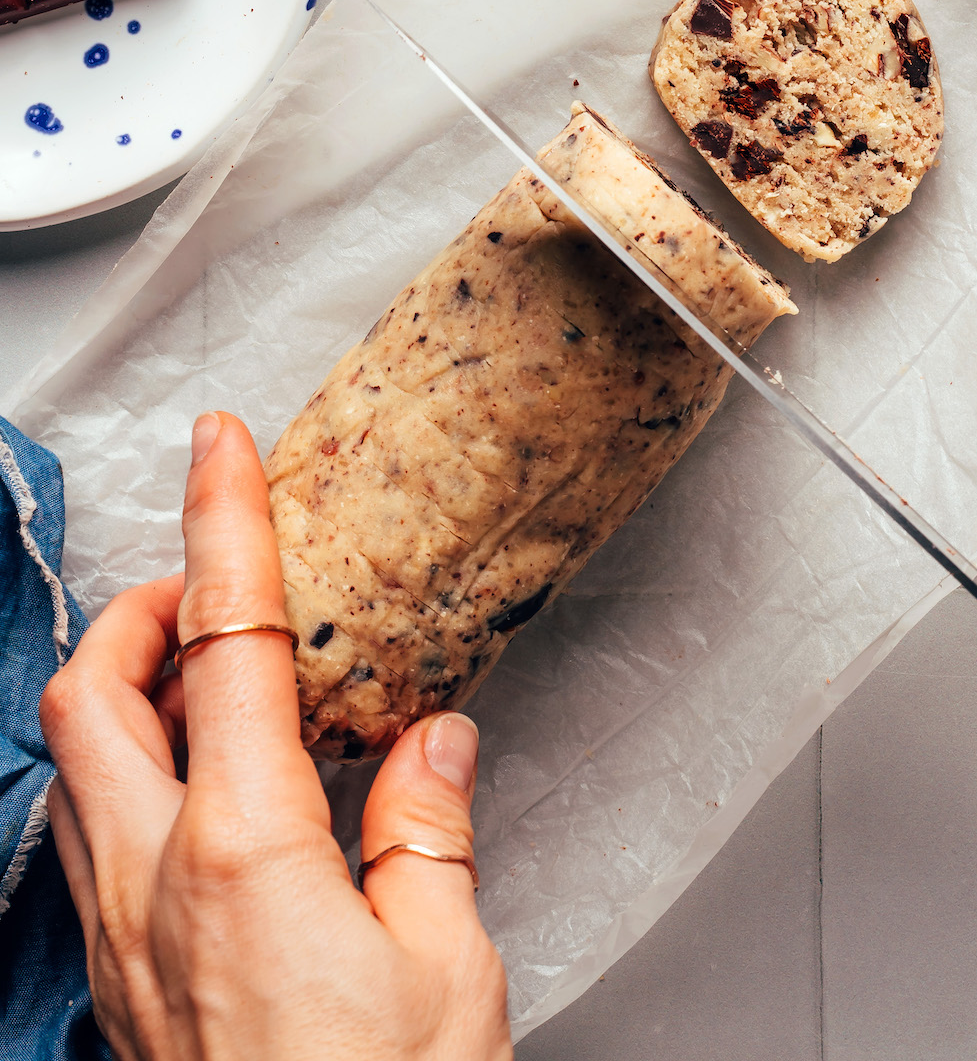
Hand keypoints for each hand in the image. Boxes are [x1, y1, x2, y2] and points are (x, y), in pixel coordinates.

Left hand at [41, 411, 512, 1060]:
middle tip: (207, 587)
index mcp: (244, 852)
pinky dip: (123, 780)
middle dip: (138, 610)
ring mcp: (116, 942)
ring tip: (203, 683)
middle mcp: (151, 884)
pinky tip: (198, 806)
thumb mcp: (448, 972)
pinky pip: (84, 847)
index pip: (225, 644)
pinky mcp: (115, 992)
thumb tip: (432, 744)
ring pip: (70, 769)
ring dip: (120, 695)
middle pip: (91, 694)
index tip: (221, 443)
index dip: (225, 523)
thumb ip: (428, 835)